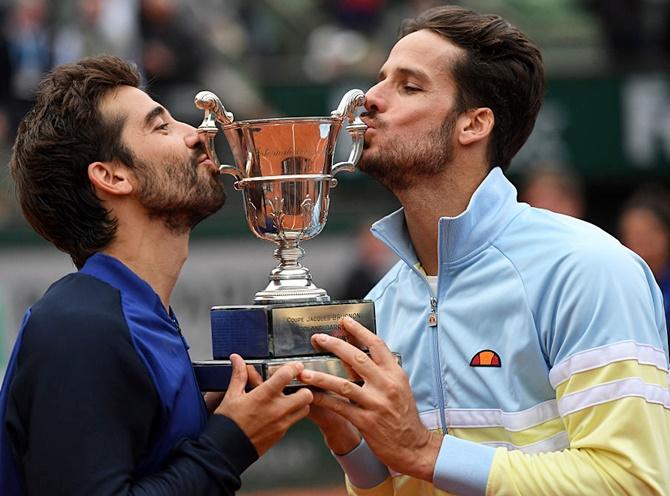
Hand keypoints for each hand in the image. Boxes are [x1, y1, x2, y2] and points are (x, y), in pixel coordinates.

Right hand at [214, 354, 312, 455]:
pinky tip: (281, 412)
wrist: (226, 451)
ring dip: (301, 402)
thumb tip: (237, 359)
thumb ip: (239, 375)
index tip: (295, 366)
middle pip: (306, 394)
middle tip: (296, 385)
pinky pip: (295, 421)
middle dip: (304, 387)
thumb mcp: (232, 396)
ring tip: (290, 399)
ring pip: (305, 409)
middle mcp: (277, 409)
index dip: (294, 367)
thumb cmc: (228, 423)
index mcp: (264, 396)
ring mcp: (281, 423)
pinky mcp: (281, 434)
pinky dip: (293, 415)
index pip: (287, 376)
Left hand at [297, 317, 441, 481]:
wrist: (413, 447)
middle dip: (335, 345)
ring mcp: (375, 403)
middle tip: (319, 338)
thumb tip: (359, 353)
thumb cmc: (404, 416)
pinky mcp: (366, 421)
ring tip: (305, 371)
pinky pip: (340, 407)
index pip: (377, 345)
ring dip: (321, 376)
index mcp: (395, 374)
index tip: (345, 321)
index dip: (360, 331)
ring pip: (344, 384)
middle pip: (357, 358)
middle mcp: (386, 385)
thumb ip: (380, 371)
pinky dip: (324, 400)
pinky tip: (311, 395)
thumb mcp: (398, 388)